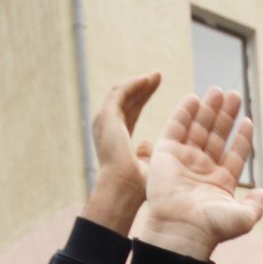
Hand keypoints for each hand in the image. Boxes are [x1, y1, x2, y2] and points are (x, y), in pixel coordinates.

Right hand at [85, 70, 161, 227]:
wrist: (122, 188)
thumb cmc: (135, 185)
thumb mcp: (145, 165)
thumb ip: (146, 154)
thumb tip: (146, 144)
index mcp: (116, 139)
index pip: (130, 112)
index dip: (142, 98)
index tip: (155, 86)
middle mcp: (107, 128)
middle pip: (126, 100)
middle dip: (142, 88)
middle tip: (157, 75)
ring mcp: (105, 121)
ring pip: (122, 94)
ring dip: (139, 84)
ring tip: (155, 75)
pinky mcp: (107, 116)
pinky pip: (120, 93)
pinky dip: (133, 85)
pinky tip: (147, 80)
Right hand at [137, 88, 262, 260]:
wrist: (181, 229)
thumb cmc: (211, 227)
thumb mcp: (244, 219)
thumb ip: (256, 205)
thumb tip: (262, 191)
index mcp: (220, 182)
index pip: (234, 153)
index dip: (241, 137)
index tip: (248, 120)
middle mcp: (201, 169)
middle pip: (216, 135)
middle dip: (225, 115)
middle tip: (234, 95)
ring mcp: (183, 160)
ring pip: (198, 128)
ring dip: (208, 109)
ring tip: (218, 91)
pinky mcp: (165, 154)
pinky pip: (175, 128)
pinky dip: (184, 112)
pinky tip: (194, 98)